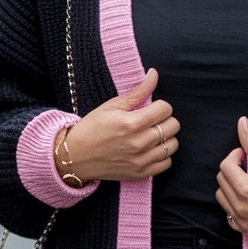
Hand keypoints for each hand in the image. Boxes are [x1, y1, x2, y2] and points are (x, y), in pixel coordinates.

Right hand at [58, 69, 179, 182]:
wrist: (74, 156)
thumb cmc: (92, 128)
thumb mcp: (112, 106)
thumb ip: (138, 91)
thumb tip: (154, 74)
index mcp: (132, 123)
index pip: (166, 109)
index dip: (159, 105)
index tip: (150, 108)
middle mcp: (139, 143)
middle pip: (173, 126)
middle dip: (164, 119)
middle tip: (151, 120)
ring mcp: (141, 160)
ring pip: (173, 145)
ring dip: (166, 137)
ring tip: (152, 134)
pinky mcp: (140, 174)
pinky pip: (167, 163)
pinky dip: (163, 155)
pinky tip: (151, 149)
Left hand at [215, 117, 247, 239]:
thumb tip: (241, 123)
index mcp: (246, 190)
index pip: (225, 166)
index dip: (236, 156)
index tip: (247, 155)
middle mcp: (240, 208)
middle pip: (222, 181)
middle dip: (233, 169)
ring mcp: (242, 222)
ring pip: (222, 198)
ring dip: (231, 187)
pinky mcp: (247, 231)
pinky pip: (229, 216)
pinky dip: (234, 206)